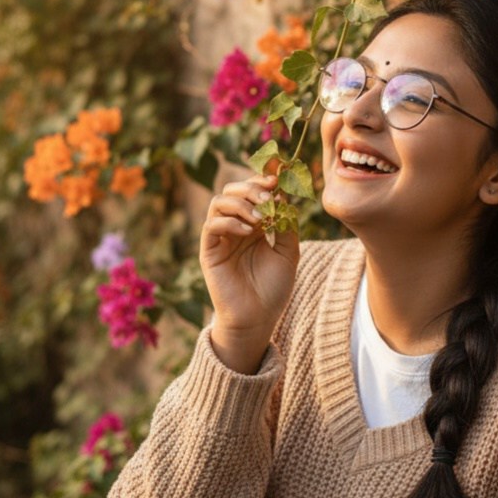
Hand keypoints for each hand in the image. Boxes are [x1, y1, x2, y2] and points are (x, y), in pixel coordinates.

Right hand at [200, 173, 299, 372]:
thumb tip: (283, 194)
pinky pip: (212, 225)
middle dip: (251, 187)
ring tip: (261, 218)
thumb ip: (286, 223)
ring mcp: (220, 237)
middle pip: (233, 190)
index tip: (278, 178)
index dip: (263, 180)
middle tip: (269, 195)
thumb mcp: (289, 251)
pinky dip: (230, 222)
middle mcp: (236, 226)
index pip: (253, 191)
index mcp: (255, 224)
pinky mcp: (209, 251)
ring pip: (220, 202)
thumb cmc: (273, 288)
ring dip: (242, 203)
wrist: (258, 319)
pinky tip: (249, 232)